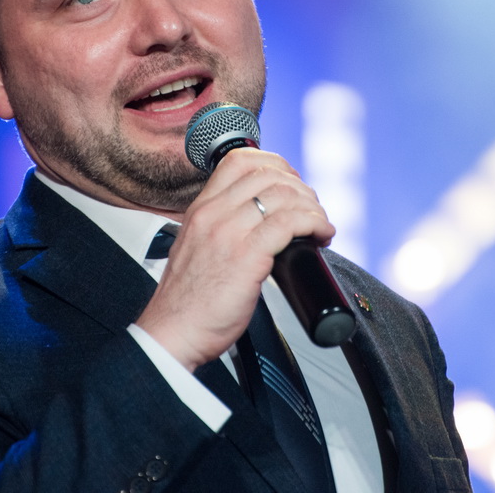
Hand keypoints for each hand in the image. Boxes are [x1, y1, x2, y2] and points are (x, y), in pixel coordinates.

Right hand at [134, 148, 334, 371]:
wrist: (173, 334)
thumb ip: (218, 230)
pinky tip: (321, 235)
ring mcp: (229, 232)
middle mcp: (213, 214)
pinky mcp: (247, 256)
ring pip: (283, 194)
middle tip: (312, 208)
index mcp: (200, 209)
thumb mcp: (196, 249)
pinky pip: (290, 223)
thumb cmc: (187, 303)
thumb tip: (256, 225)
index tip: (292, 183)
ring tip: (321, 224)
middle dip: (300, 187)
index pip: (239, 161)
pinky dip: (314, 223)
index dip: (276, 164)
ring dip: (312, 206)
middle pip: (268, 174)